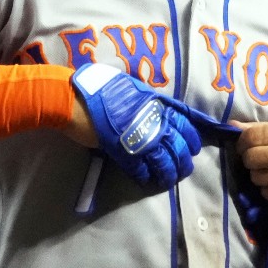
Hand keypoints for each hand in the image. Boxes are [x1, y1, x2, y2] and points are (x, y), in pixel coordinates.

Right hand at [70, 63, 201, 189]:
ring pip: (164, 162)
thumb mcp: (132, 86)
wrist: (74, 100)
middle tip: (183, 170)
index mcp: (157, 105)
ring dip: (168, 174)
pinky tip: (146, 180)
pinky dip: (145, 177)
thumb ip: (149, 99)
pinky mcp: (123, 154)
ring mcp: (139, 139)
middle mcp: (153, 122)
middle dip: (184, 161)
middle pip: (179, 147)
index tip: (194, 147)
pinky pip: (141, 170)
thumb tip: (159, 107)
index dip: (192, 139)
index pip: (186, 124)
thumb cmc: (100, 88)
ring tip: (168, 180)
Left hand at [234, 120, 267, 211]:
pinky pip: (267, 193)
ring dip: (260, 176)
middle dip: (250, 161)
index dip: (242, 142)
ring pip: (257, 177)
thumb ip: (265, 128)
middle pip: (251, 158)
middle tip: (258, 162)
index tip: (244, 147)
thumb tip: (233, 126)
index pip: (253, 136)